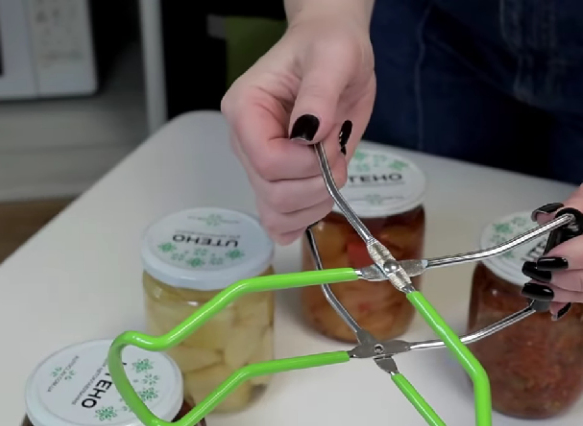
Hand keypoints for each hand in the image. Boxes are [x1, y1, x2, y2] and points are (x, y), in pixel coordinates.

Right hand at [220, 13, 375, 243]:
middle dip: (316, 185)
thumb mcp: (333, 57)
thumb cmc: (329, 47)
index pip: (267, 161)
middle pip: (272, 194)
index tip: (328, 143)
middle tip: (337, 156)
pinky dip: (303, 220)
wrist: (334, 53)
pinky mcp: (279, 180)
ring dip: (315, 204)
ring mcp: (260, 165)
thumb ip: (319, 94)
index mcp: (246, 110)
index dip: (304, 164)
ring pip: (276, 214)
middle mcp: (246, 143)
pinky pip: (280, 221)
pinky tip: (319, 201)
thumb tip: (309, 133)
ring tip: (334, 171)